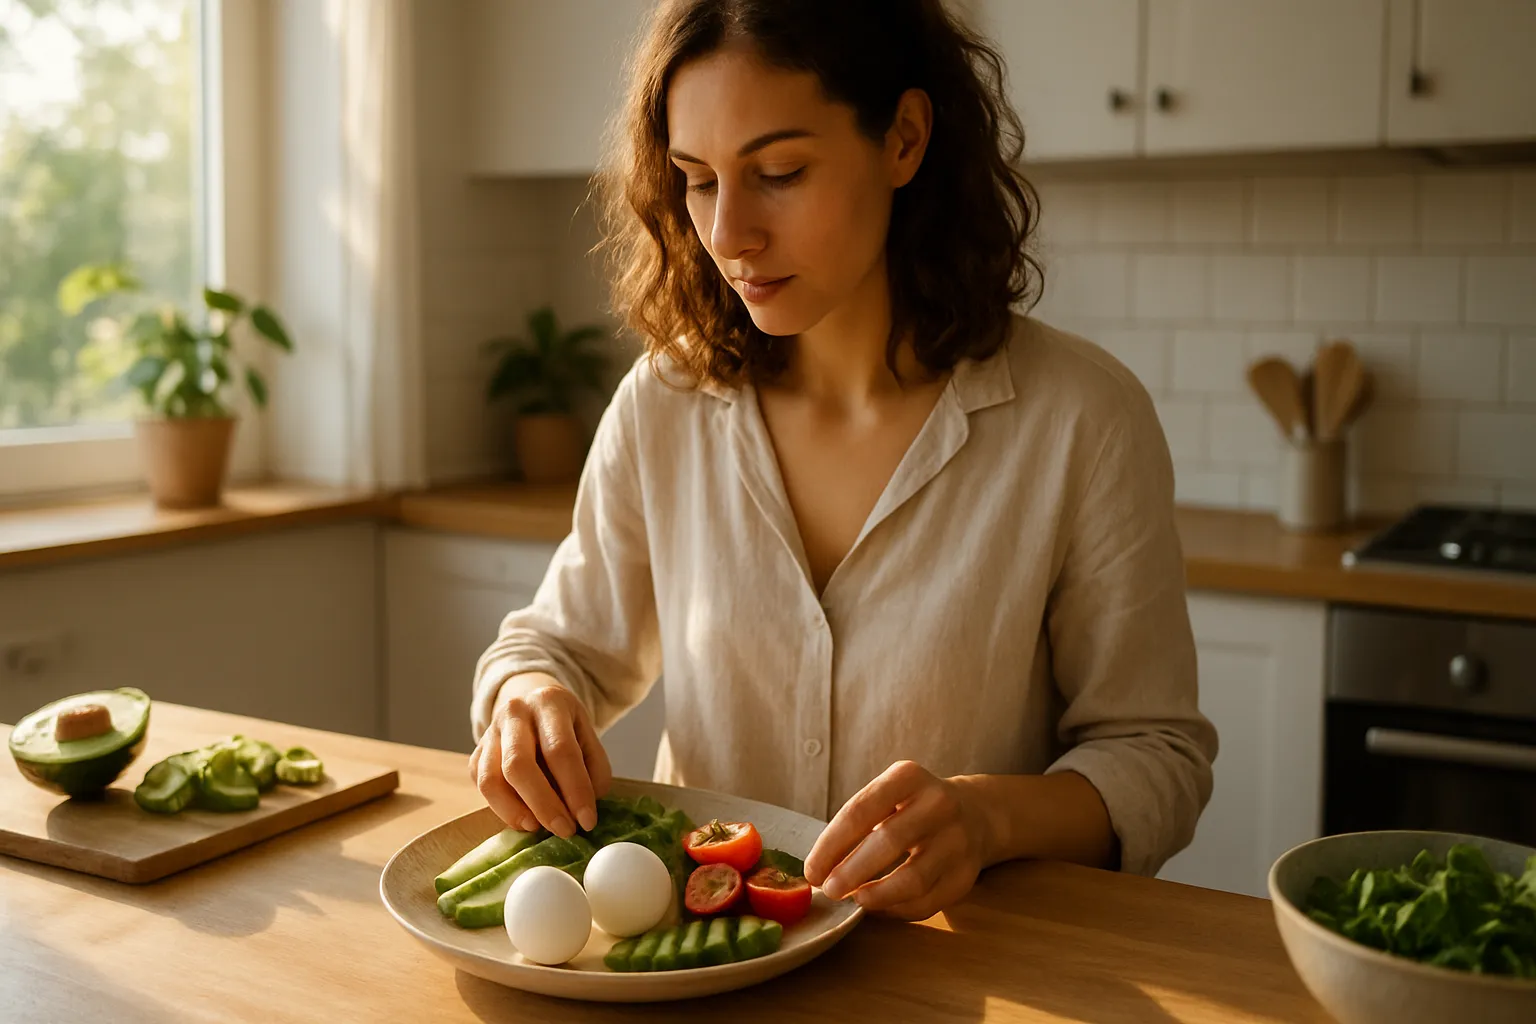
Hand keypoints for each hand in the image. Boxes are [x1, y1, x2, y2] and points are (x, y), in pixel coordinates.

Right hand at [468, 674, 611, 838]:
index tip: (588, 821)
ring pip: (492, 780)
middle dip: (544, 805)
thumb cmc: (566, 729)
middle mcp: (514, 713)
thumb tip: (582, 812)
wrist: (534, 707)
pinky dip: (505, 811)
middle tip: (565, 830)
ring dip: (517, 812)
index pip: (560, 750)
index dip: (575, 789)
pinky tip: (527, 818)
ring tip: (540, 828)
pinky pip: (484, 789)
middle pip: (519, 764)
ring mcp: (489, 733)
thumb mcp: (589, 738)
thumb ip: (593, 771)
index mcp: (549, 702)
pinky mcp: (475, 756)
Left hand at [804, 761, 992, 920]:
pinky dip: (898, 909)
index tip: (812, 870)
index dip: (830, 845)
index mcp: (908, 777)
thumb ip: (855, 825)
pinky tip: (880, 907)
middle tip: (829, 890)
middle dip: (851, 871)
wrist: (974, 813)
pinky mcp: (967, 873)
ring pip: (913, 878)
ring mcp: (958, 839)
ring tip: (855, 901)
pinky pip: (928, 901)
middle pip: (888, 841)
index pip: (860, 811)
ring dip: (877, 896)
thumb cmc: (911, 808)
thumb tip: (819, 869)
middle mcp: (938, 803)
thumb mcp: (886, 797)